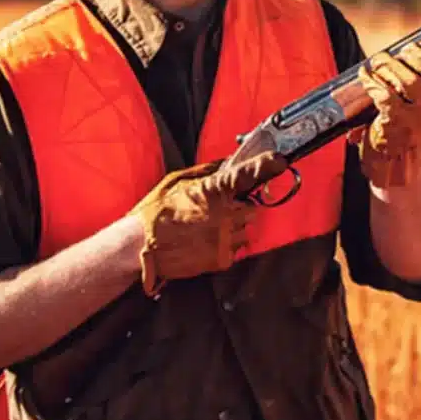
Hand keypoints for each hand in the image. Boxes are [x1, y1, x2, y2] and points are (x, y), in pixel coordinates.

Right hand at [129, 151, 287, 296]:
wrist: (141, 246)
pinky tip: (208, 242)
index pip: (248, 174)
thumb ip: (207, 171)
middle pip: (252, 208)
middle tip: (220, 209)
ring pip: (247, 230)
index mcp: (215, 190)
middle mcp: (226, 213)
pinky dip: (228, 246)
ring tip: (211, 228)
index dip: (266, 166)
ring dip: (235, 228)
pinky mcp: (222, 258)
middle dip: (240, 207)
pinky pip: (237, 249)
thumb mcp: (178, 181)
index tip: (279, 161)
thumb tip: (227, 162)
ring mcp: (226, 237)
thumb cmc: (157, 211)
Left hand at [356, 41, 420, 188]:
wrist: (392, 145)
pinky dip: (371, 80)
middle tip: (401, 51)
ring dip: (387, 65)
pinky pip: (385, 94)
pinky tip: (366, 74)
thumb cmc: (409, 106)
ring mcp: (420, 116)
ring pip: (406, 80)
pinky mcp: (398, 122)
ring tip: (378, 61)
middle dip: (413, 54)